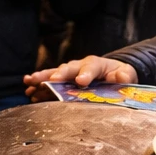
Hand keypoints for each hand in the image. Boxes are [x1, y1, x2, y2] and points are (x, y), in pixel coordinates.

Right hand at [23, 55, 137, 100]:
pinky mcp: (63, 82)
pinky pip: (50, 83)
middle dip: (59, 74)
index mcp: (96, 64)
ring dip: (42, 77)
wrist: (112, 74)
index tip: (81, 82)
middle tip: (51, 80)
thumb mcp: (126, 74)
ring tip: (30, 81)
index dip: (86, 74)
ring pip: (55, 74)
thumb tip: (121, 76)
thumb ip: (125, 76)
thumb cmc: (119, 75)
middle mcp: (80, 66)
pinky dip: (39, 86)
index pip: (91, 66)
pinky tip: (29, 90)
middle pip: (68, 68)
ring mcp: (70, 73)